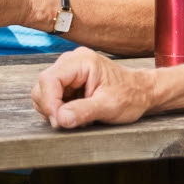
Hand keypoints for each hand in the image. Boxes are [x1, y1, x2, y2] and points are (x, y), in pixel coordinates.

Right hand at [32, 48, 151, 131]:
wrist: (141, 92)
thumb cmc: (130, 95)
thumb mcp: (109, 106)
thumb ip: (83, 111)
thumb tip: (61, 118)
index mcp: (82, 61)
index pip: (49, 79)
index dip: (49, 102)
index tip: (59, 121)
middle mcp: (71, 62)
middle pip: (42, 86)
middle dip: (51, 107)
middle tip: (69, 122)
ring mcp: (68, 71)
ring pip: (44, 92)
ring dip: (55, 109)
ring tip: (77, 116)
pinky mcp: (68, 81)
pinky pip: (52, 97)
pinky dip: (59, 109)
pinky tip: (76, 112)